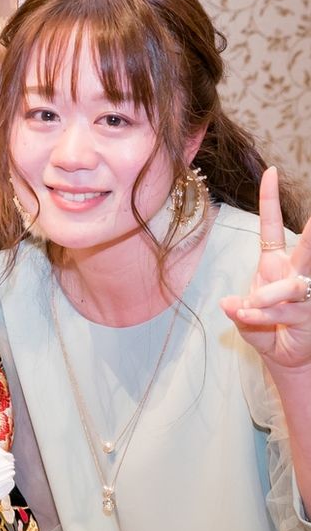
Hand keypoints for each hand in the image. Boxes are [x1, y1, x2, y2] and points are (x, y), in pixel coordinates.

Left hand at [220, 167, 310, 374]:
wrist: (284, 358)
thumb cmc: (266, 330)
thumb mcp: (245, 316)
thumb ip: (238, 309)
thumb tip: (228, 303)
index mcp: (275, 263)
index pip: (272, 226)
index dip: (270, 200)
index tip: (271, 173)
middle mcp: (293, 274)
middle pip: (305, 249)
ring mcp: (305, 295)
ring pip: (291, 286)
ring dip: (267, 296)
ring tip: (246, 307)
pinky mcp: (308, 315)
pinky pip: (284, 312)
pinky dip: (263, 315)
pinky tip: (246, 315)